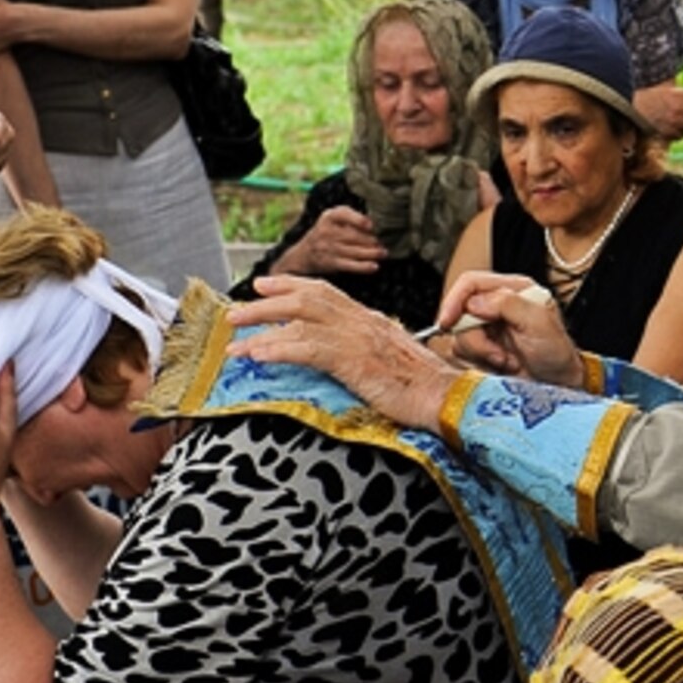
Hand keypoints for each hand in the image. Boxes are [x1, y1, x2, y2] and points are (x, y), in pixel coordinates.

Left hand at [232, 276, 462, 430]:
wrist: (447, 397)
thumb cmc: (425, 388)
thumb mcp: (392, 361)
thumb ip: (368, 352)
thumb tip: (347, 358)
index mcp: (372, 320)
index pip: (326, 292)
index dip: (292, 286)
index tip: (266, 285)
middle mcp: (363, 321)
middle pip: (306, 298)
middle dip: (266, 302)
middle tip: (236, 310)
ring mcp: (359, 338)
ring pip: (300, 320)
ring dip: (262, 327)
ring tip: (235, 341)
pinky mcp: (355, 359)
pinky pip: (307, 348)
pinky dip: (278, 349)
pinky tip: (258, 354)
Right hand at [278, 205, 385, 278]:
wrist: (305, 253)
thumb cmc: (328, 231)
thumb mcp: (335, 218)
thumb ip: (352, 217)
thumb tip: (376, 225)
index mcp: (329, 216)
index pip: (343, 214)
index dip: (358, 220)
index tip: (371, 225)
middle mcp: (326, 231)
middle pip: (352, 236)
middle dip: (371, 240)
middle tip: (384, 242)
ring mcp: (327, 248)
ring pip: (353, 251)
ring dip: (371, 253)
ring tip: (383, 253)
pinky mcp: (331, 263)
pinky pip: (349, 265)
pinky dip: (363, 267)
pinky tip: (374, 266)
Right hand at [436, 270, 580, 384]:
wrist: (559, 386)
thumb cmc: (557, 355)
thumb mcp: (540, 323)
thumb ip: (508, 304)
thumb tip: (474, 302)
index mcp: (514, 289)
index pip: (471, 283)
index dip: (455, 300)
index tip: (448, 321)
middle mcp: (498, 305)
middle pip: (460, 311)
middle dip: (474, 337)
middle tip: (497, 353)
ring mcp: (489, 328)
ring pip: (460, 335)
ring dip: (481, 352)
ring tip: (507, 360)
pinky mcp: (483, 348)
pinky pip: (463, 353)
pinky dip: (480, 363)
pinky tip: (502, 366)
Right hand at [635, 82, 682, 139]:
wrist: (632, 106)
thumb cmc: (649, 95)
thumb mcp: (666, 86)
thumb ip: (681, 90)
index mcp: (681, 95)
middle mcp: (681, 109)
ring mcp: (675, 122)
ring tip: (675, 119)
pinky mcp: (669, 132)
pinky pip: (681, 135)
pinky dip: (677, 132)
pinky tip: (669, 126)